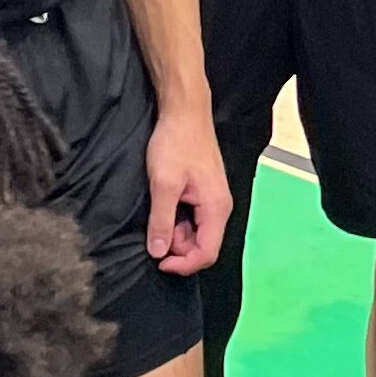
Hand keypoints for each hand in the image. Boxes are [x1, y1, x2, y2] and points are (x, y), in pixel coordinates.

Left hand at [145, 107, 232, 276]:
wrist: (185, 112)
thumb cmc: (176, 143)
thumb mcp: (163, 184)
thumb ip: (162, 221)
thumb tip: (159, 252)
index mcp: (216, 208)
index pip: (207, 253)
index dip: (183, 264)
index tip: (158, 261)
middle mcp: (220, 207)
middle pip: (202, 245)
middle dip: (177, 247)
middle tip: (155, 229)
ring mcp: (213, 200)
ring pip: (196, 233)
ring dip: (175, 232)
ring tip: (158, 211)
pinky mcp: (205, 192)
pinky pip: (193, 219)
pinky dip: (177, 220)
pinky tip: (165, 204)